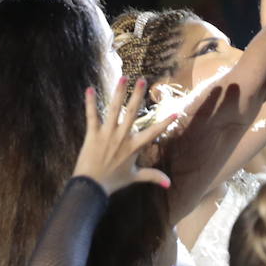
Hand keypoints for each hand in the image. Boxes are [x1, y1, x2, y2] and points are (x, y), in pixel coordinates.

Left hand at [73, 78, 171, 194]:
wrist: (90, 187)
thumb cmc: (114, 181)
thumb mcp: (135, 176)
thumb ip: (153, 176)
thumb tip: (170, 183)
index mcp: (134, 146)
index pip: (153, 132)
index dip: (165, 123)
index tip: (175, 112)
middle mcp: (122, 137)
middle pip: (132, 113)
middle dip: (138, 95)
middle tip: (142, 80)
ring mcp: (106, 134)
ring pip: (114, 110)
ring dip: (118, 93)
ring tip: (123, 78)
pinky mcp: (92, 134)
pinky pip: (92, 116)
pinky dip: (90, 102)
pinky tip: (89, 89)